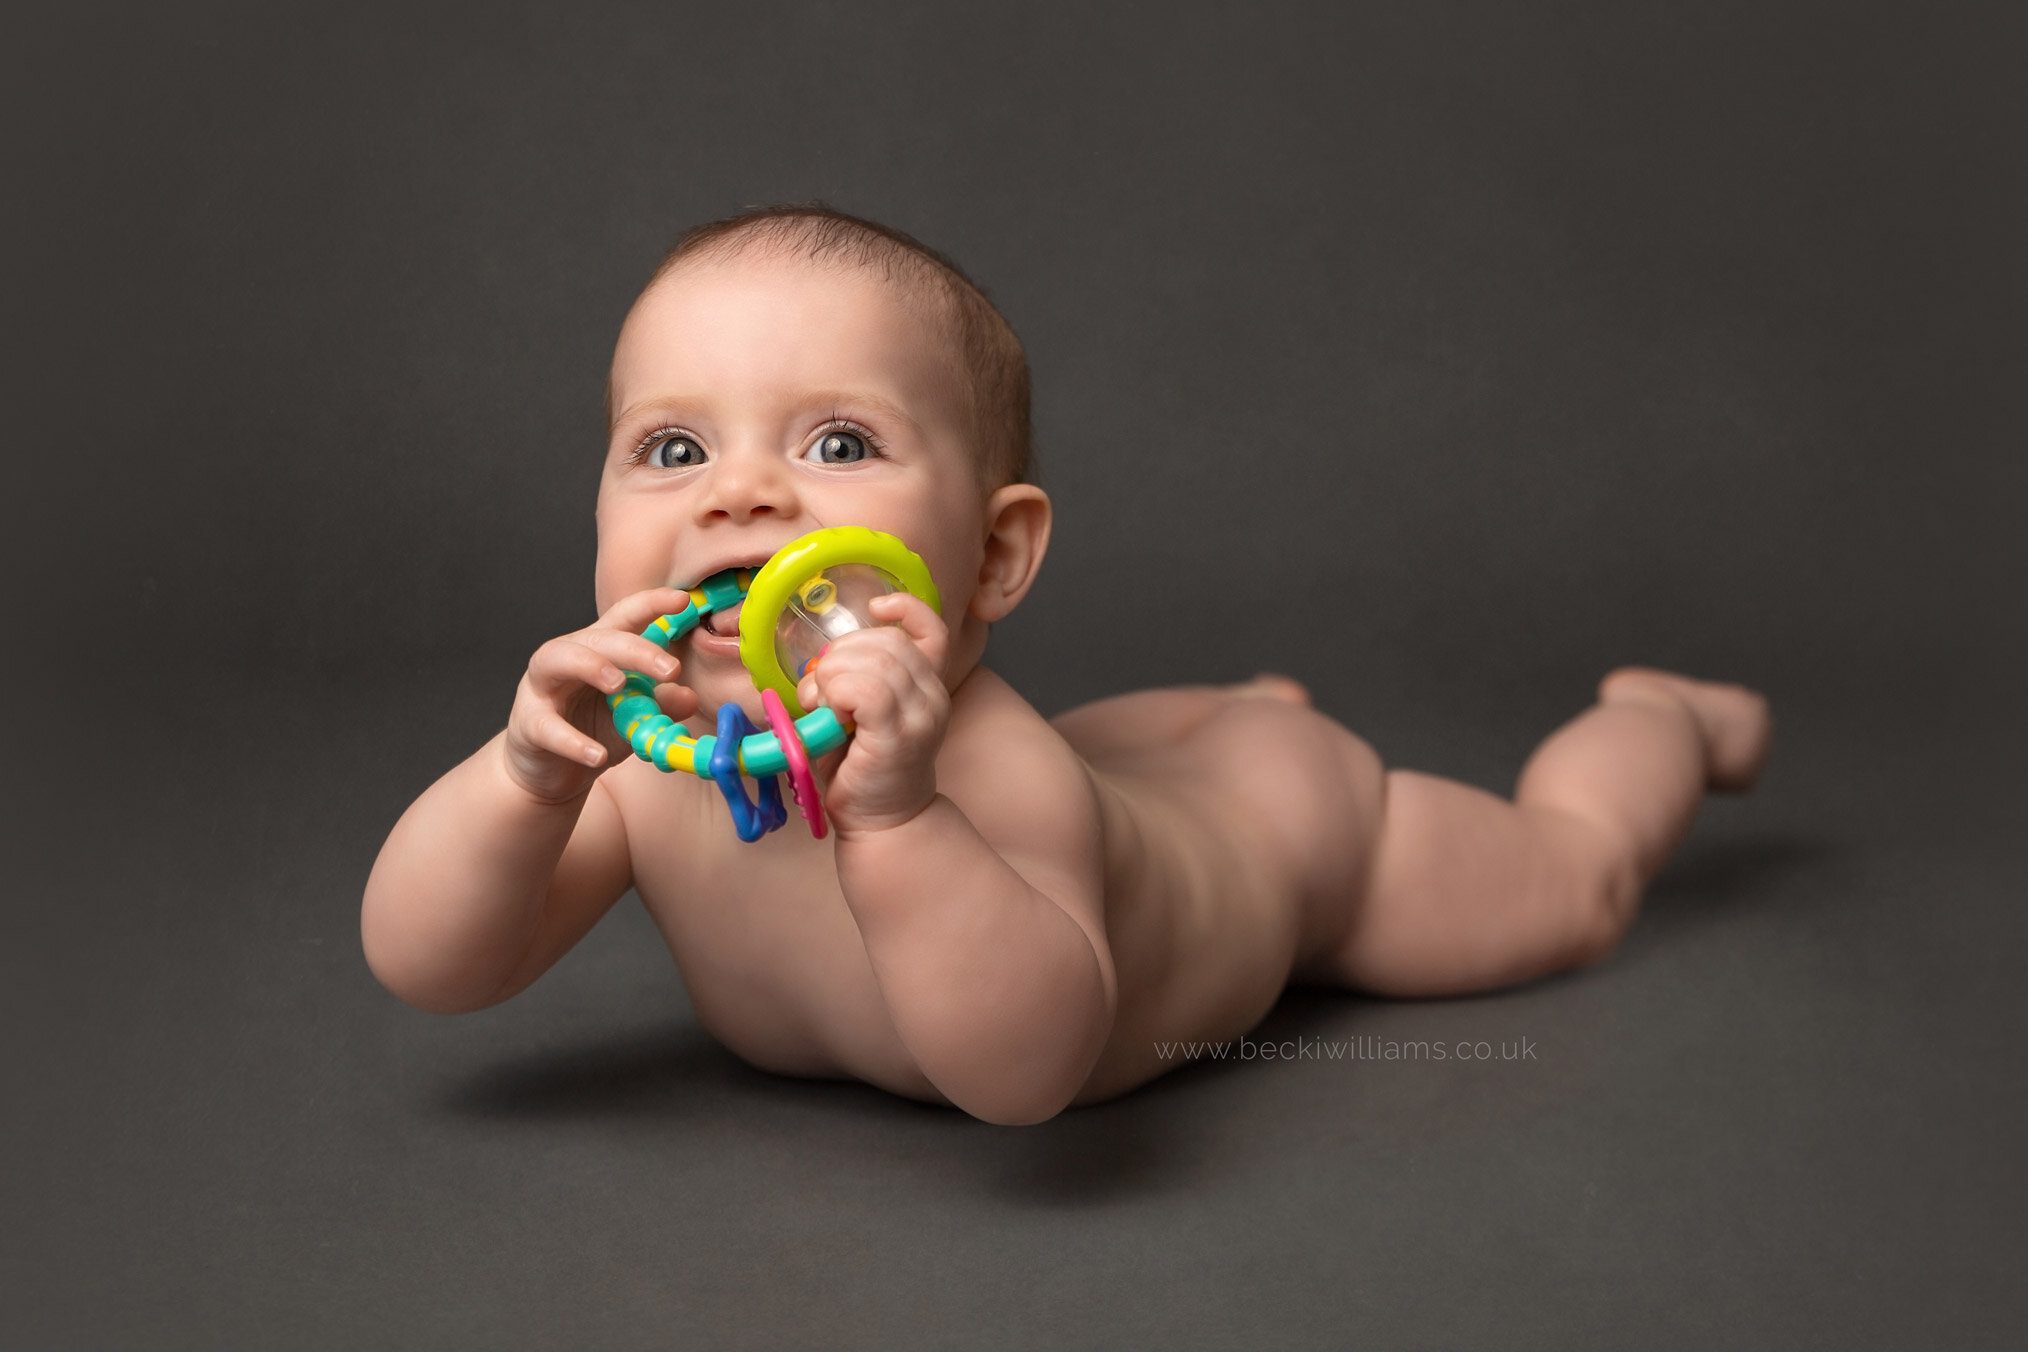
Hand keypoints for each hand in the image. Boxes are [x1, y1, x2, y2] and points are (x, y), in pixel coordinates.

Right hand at [502, 587, 699, 802]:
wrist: (551, 772)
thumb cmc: (592, 731)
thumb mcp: (633, 718)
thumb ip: (659, 706)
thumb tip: (689, 696)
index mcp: (599, 650)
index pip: (625, 617)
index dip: (652, 604)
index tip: (683, 600)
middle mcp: (568, 657)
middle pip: (600, 638)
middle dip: (636, 649)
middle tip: (671, 668)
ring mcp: (542, 687)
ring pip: (558, 660)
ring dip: (591, 666)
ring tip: (619, 684)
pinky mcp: (528, 723)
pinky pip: (548, 726)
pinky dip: (573, 741)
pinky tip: (596, 755)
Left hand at [797, 592, 949, 835]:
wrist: (882, 823)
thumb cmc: (863, 767)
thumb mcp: (863, 714)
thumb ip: (856, 678)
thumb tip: (820, 657)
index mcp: (928, 685)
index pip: (934, 628)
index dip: (905, 607)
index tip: (874, 608)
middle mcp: (932, 696)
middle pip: (887, 640)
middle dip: (840, 653)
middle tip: (819, 687)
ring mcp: (920, 717)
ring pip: (873, 661)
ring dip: (831, 675)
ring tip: (820, 705)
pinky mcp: (897, 737)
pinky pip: (865, 690)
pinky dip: (836, 693)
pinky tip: (829, 714)